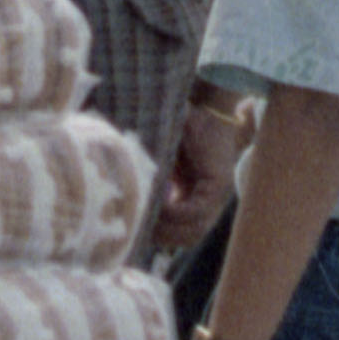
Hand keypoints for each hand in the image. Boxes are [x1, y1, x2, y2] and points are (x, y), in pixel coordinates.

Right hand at [150, 98, 244, 259]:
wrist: (201, 103)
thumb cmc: (174, 125)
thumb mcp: (155, 158)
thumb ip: (147, 181)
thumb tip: (120, 203)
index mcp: (193, 195)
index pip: (179, 230)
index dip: (157, 235)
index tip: (134, 231)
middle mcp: (208, 200)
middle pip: (186, 237)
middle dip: (160, 237)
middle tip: (135, 230)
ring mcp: (217, 196)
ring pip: (192, 231)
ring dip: (166, 228)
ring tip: (144, 217)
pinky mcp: (218, 186)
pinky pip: (194, 212)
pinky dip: (174, 213)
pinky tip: (157, 205)